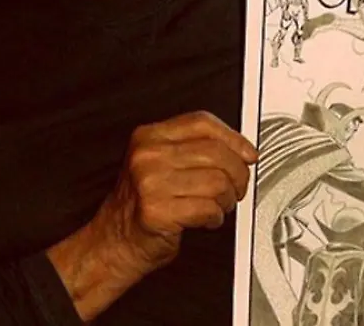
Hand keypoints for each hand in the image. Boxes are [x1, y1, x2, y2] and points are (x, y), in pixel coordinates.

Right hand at [97, 111, 256, 272]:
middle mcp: (148, 156)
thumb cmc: (140, 204)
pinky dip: (215, 217)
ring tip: (217, 206)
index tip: (248, 153)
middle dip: (237, 174)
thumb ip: (191, 148)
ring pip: (217, 182)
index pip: (202, 123)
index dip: (233, 138)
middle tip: (237, 187)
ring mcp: (150, 183)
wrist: (115, 241)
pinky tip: (206, 219)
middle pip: (215, 153)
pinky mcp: (158, 212)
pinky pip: (208, 209)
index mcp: (148, 137)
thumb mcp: (158, 163)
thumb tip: (238, 147)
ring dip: (226, 199)